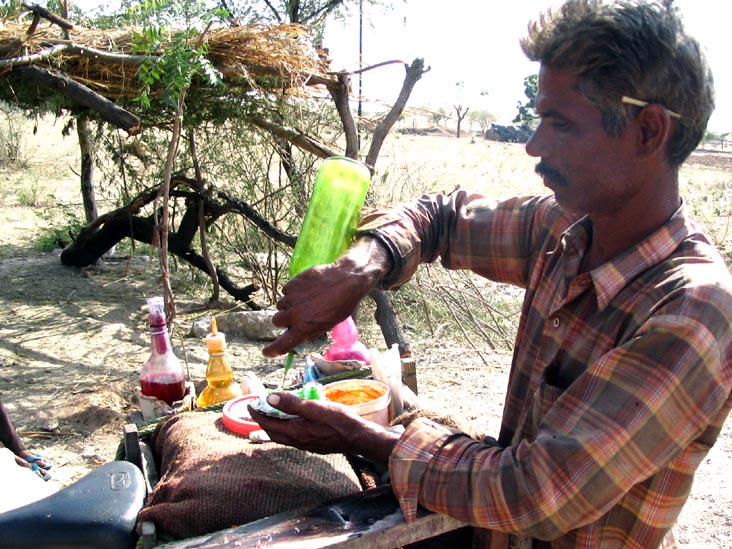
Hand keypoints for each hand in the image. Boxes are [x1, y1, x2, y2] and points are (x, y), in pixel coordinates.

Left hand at [248, 392, 399, 463]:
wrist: (357, 437)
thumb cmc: (338, 421)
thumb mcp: (315, 408)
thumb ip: (292, 404)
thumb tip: (270, 398)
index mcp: (294, 432)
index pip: (268, 423)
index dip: (257, 413)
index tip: (250, 403)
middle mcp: (296, 441)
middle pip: (272, 432)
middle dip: (262, 421)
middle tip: (257, 408)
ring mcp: (304, 445)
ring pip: (281, 436)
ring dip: (273, 426)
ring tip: (271, 414)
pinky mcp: (312, 445)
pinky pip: (291, 438)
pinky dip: (284, 429)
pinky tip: (290, 423)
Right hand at [263, 237, 391, 356]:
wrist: (346, 279)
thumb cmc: (343, 304)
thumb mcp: (330, 324)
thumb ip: (315, 331)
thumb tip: (308, 335)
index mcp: (305, 329)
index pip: (282, 344)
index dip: (273, 350)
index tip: (266, 352)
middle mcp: (294, 315)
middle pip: (276, 321)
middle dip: (283, 319)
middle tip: (295, 315)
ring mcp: (291, 298)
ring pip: (281, 305)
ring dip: (288, 304)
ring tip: (305, 299)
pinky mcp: (292, 284)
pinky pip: (286, 291)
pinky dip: (293, 291)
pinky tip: (306, 288)